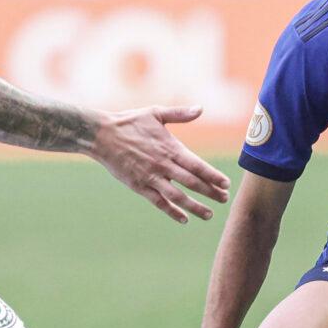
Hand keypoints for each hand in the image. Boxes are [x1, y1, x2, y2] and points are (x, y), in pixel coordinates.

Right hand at [90, 105, 231, 222]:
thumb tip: (201, 108)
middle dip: (210, 192)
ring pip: (177, 197)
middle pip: (192, 183)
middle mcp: (163, 165)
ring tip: (209, 214)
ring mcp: (151, 178)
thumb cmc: (129, 122)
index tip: (226, 184)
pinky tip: (183, 219)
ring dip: (194, 207)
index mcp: (170, 148)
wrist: (101, 135)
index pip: (197, 166)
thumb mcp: (156, 113)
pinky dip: (172, 212)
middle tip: (224, 199)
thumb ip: (180, 114)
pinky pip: (158, 202)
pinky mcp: (139, 186)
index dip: (213, 176)